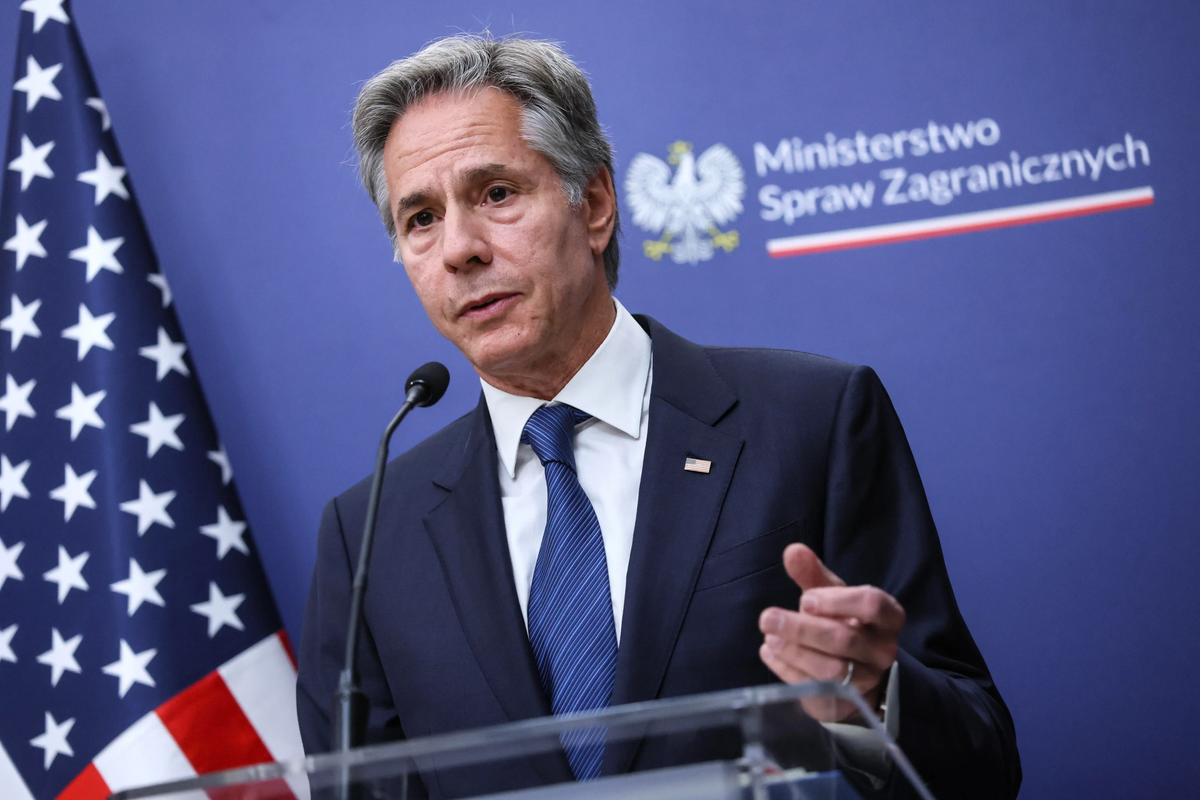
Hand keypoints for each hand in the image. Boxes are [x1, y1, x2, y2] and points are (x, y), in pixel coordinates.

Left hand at [758, 543, 904, 721]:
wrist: (859, 671)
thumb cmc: (844, 622)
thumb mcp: (832, 596)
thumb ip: (813, 574)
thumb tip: (792, 550)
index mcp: (888, 617)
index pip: (872, 604)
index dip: (836, 601)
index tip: (806, 600)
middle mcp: (884, 651)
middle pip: (844, 640)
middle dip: (801, 628)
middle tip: (768, 618)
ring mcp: (868, 680)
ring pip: (830, 670)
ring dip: (794, 652)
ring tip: (769, 638)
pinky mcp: (845, 702)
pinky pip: (816, 690)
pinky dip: (788, 671)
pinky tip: (769, 653)